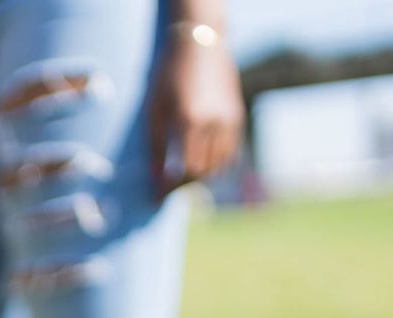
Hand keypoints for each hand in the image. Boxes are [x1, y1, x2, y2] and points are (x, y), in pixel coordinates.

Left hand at [149, 24, 244, 195]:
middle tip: (166, 189)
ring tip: (181, 177)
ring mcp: (229, 120)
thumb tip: (156, 178)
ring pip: (219, 166)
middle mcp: (213, 123)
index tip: (156, 198)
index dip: (169, 188)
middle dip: (183, 185)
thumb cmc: (169, 74)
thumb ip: (156, 144)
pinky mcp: (238, 117)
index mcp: (189, 120)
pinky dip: (216, 165)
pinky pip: (230, 153)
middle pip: (202, 171)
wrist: (200, 43)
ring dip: (200, 177)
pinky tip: (201, 164)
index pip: (183, 170)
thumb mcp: (154, 107)